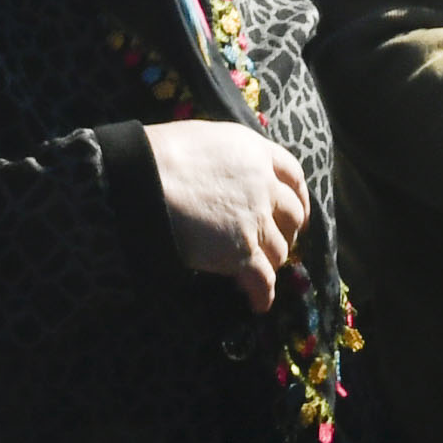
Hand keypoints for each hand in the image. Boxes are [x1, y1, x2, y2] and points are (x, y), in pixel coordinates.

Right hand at [147, 118, 310, 312]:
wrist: (145, 178)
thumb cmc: (162, 154)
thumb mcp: (207, 139)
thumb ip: (230, 158)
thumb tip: (227, 175)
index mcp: (256, 151)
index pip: (292, 175)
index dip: (297, 196)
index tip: (295, 209)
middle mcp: (263, 185)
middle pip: (291, 214)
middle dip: (287, 232)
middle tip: (276, 243)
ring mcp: (255, 219)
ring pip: (278, 250)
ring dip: (270, 263)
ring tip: (258, 272)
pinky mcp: (241, 251)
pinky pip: (263, 280)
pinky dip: (263, 294)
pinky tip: (258, 303)